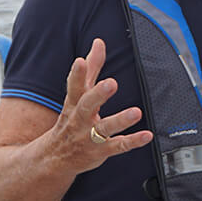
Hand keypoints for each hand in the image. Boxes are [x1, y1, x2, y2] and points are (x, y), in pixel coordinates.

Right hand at [54, 37, 151, 169]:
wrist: (54, 158)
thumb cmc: (71, 118)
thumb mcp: (77, 94)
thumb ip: (91, 68)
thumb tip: (99, 42)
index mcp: (74, 102)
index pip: (74, 86)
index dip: (76, 74)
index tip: (80, 61)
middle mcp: (80, 119)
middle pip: (87, 105)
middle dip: (98, 94)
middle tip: (111, 83)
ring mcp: (90, 136)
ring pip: (104, 128)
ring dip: (120, 120)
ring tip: (135, 112)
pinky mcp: (101, 150)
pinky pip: (118, 146)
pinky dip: (132, 141)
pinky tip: (146, 135)